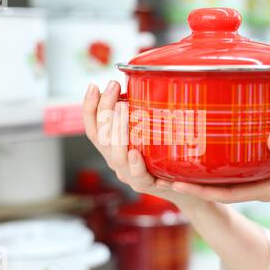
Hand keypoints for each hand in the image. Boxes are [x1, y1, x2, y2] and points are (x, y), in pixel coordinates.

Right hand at [82, 81, 203, 208]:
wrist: (181, 186)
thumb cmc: (162, 156)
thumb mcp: (146, 133)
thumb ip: (139, 116)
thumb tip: (139, 84)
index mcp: (112, 148)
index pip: (93, 128)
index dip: (88, 108)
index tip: (92, 86)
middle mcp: (116, 161)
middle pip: (102, 136)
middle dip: (104, 108)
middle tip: (113, 86)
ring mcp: (129, 174)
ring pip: (116, 155)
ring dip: (117, 129)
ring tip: (122, 107)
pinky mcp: (147, 185)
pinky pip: (138, 176)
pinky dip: (135, 164)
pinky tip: (134, 153)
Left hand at [171, 131, 269, 210]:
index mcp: (261, 188)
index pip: (222, 193)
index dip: (197, 190)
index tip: (175, 185)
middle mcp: (251, 184)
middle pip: (213, 187)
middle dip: (188, 183)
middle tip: (160, 173)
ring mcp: (252, 178)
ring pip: (218, 179)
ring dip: (196, 173)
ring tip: (172, 161)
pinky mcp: (256, 169)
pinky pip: (229, 169)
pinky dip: (212, 165)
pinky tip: (201, 152)